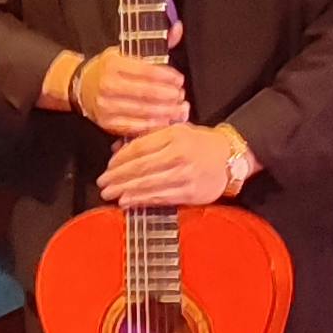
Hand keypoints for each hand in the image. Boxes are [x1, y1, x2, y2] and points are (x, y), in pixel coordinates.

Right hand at [70, 46, 189, 135]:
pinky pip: (135, 126)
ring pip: (143, 111)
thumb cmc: (108, 69)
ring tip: (179, 108)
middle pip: (147, 92)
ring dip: (166, 111)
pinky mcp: (107, 122)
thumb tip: (178, 29)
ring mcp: (106, 106)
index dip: (167, 76)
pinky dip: (153, 124)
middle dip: (169, 95)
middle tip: (181, 95)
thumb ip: (155, 43)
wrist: (82, 86)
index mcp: (113, 65)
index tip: (179, 79)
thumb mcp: (126, 51)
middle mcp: (108, 85)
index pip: (146, 71)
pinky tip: (165, 120)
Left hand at [96, 124, 239, 207]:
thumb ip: (147, 137)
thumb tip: (117, 148)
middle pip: (141, 167)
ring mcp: (186, 175)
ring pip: (149, 184)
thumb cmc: (199, 143)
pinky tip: (128, 202)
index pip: (139, 148)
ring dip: (126, 190)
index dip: (120, 159)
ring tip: (110, 194)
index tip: (108, 166)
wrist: (230, 157)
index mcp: (174, 136)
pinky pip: (162, 197)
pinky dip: (143, 200)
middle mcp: (179, 155)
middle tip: (102, 183)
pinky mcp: (192, 193)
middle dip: (118, 177)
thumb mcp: (175, 130)